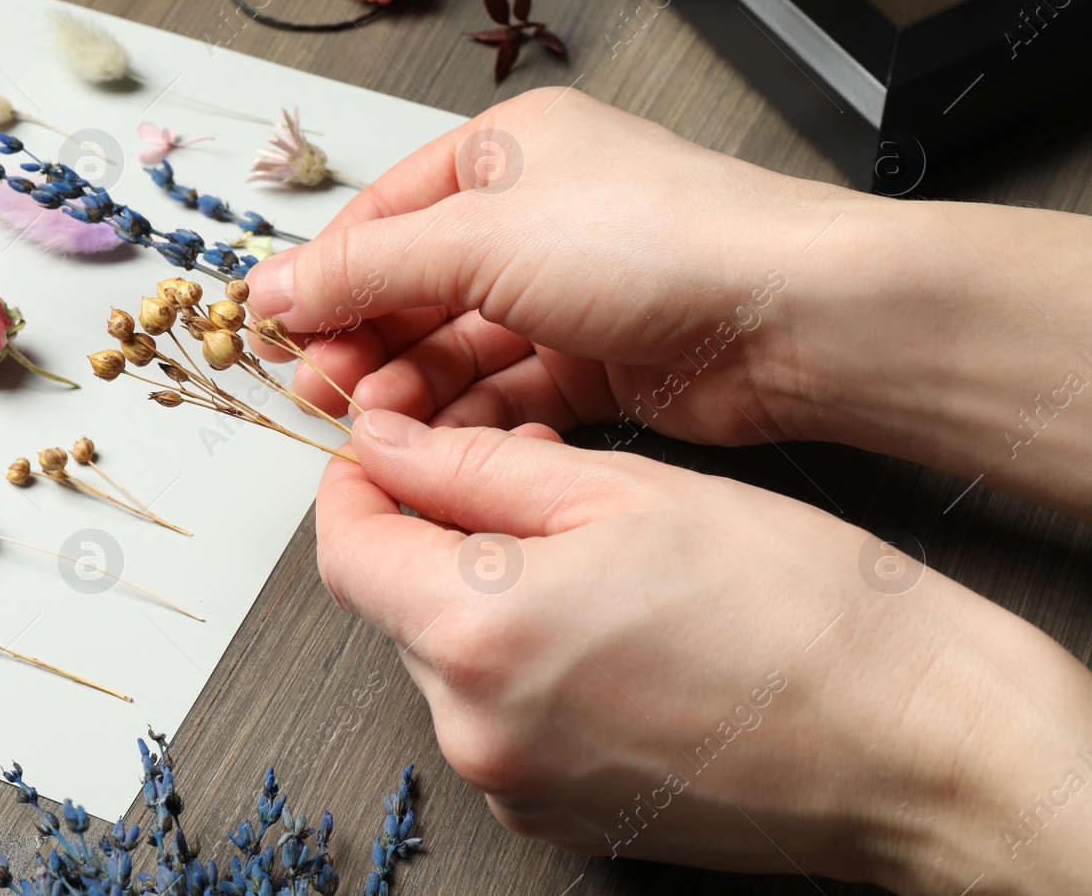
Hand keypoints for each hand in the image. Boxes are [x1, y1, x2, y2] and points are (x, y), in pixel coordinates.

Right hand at [247, 86, 862, 445]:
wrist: (790, 317)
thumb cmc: (658, 241)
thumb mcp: (480, 241)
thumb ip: (365, 271)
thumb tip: (271, 286)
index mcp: (505, 156)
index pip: (383, 220)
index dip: (325, 279)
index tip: (277, 334)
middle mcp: (533, 219)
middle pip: (414, 290)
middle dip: (364, 343)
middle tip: (323, 393)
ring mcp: (565, 293)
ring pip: (454, 349)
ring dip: (407, 389)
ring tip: (370, 427)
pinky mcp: (593, 362)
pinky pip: (502, 392)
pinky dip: (463, 418)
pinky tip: (431, 446)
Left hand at [319, 411, 1091, 893]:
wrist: (913, 740)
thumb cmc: (795, 607)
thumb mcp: (621, 489)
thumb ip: (475, 465)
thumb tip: (384, 444)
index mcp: (477, 634)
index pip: (344, 549)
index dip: (354, 484)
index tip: (385, 447)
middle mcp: (476, 728)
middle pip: (394, 606)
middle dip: (433, 534)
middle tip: (521, 480)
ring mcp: (516, 784)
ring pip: (449, 661)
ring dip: (482, 600)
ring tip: (588, 558)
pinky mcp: (559, 815)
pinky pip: (501, 719)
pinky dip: (525, 664)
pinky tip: (609, 629)